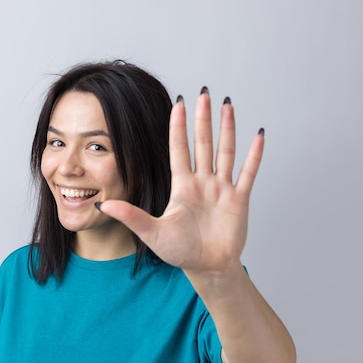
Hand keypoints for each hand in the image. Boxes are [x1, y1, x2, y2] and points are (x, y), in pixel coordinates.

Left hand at [99, 88, 264, 276]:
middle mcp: (202, 183)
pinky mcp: (239, 200)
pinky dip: (254, 155)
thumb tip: (103, 204)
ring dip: (228, 129)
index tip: (178, 103)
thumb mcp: (151, 232)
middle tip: (204, 93)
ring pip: (225, 152)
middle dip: (203, 119)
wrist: (207, 268)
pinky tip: (258, 135)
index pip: (179, 149)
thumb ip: (130, 216)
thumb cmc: (180, 251)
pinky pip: (248, 173)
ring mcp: (222, 189)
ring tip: (227, 105)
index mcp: (182, 186)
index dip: (178, 126)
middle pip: (203, 143)